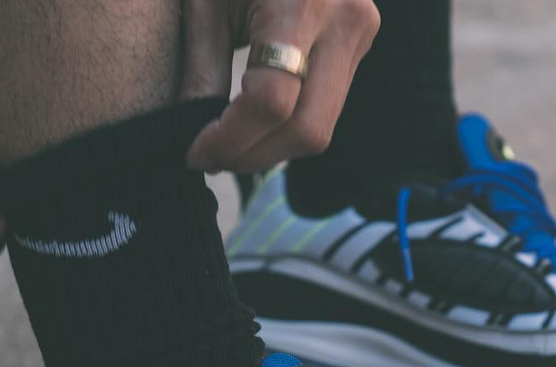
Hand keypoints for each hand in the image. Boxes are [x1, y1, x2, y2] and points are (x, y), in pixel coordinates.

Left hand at [183, 0, 379, 172]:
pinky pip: (324, 112)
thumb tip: (193, 136)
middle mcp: (345, 19)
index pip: (271, 100)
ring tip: (228, 142)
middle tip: (211, 159)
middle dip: (252, 156)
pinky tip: (253, 121)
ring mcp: (361, 34)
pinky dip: (285, 128)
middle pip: (305, 130)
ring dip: (268, 149)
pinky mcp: (360, 46)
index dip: (230, 138)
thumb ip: (201, 63)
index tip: (195, 151)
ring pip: (319, 132)